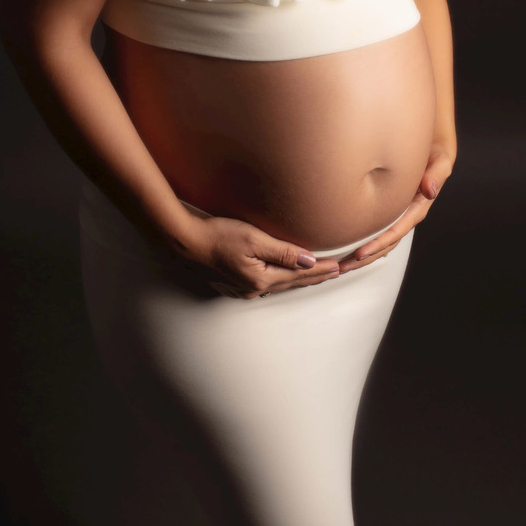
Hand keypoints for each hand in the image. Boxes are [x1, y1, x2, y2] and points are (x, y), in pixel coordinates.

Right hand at [172, 213, 341, 299]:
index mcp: (262, 279)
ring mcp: (244, 289)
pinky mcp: (235, 284)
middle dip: (316, 277)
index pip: (300, 274)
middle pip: (293, 283)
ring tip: (317, 275)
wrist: (185, 242)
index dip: (322, 270)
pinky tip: (285, 276)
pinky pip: (267, 284)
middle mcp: (254, 289)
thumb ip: (283, 251)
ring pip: (280, 285)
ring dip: (300, 279)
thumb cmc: (217, 235)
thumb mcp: (253, 238)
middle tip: (337, 272)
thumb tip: (308, 261)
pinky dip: (282, 279)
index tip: (340, 267)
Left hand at [335, 143, 454, 274]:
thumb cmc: (436, 153)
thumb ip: (435, 174)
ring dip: (359, 257)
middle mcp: (406, 215)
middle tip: (341, 267)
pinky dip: (360, 241)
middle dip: (364, 258)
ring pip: (378, 242)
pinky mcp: (388, 210)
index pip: (395, 231)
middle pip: (384, 244)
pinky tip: (343, 249)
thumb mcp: (440, 161)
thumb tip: (430, 189)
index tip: (360, 253)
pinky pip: (374, 230)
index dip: (378, 243)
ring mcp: (397, 215)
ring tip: (338, 267)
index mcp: (417, 207)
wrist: (433, 147)